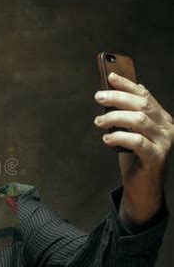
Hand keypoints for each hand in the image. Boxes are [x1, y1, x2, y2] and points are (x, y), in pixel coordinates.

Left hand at [94, 72, 172, 224]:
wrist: (143, 189)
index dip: (128, 84)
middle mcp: (166, 128)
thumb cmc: (135, 161)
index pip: (145, 96)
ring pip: (139, 120)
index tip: (110, 76)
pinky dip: (119, 137)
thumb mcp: (130, 133)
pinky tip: (107, 138)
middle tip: (99, 97)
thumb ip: (125, 117)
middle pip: (142, 105)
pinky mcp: (156, 157)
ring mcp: (164, 143)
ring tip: (99, 121)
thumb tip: (110, 97)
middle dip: (118, 97)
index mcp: (162, 119)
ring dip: (114, 117)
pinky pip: (137, 142)